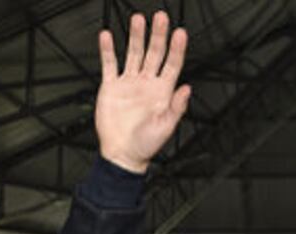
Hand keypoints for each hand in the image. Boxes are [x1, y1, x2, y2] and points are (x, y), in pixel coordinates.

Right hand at [95, 11, 190, 173]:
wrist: (122, 154)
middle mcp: (147, 84)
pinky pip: (109, 64)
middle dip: (158, 35)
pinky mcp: (111, 87)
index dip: (177, 49)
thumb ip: (177, 107)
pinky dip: (107, 50)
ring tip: (137, 19)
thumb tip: (187, 88)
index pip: (172, 64)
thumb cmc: (146, 145)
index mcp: (162, 92)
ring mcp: (129, 83)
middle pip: (154, 53)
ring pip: (133, 53)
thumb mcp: (166, 127)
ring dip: (136, 36)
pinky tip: (107, 36)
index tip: (180, 33)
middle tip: (161, 17)